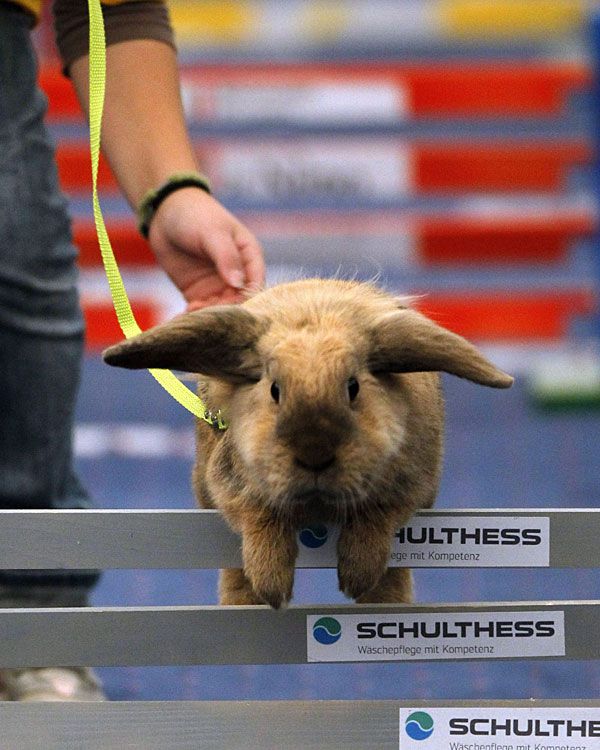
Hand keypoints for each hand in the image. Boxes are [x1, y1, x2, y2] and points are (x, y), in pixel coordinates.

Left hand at [148, 186, 264, 308]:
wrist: (164, 213)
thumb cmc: (195, 215)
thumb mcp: (212, 232)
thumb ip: (226, 257)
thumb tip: (238, 283)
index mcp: (249, 256)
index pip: (256, 283)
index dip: (248, 297)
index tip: (233, 304)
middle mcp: (238, 274)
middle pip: (240, 301)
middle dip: (227, 309)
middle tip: (209, 312)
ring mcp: (219, 285)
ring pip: (221, 308)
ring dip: (210, 314)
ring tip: (193, 312)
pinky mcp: (200, 293)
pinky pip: (202, 310)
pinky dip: (196, 316)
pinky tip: (185, 316)